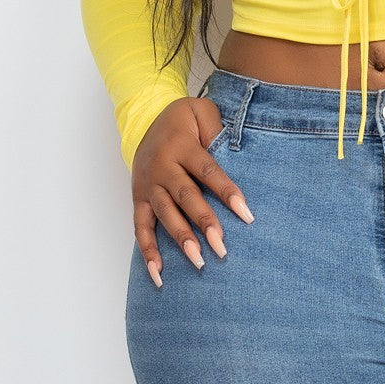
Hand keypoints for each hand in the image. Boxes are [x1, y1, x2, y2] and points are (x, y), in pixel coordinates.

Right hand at [131, 96, 254, 288]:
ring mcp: (148, 184)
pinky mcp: (138, 198)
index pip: (208, 171)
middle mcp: (163, 166)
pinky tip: (158, 272)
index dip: (226, 191)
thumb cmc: (185, 120)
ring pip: (164, 214)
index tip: (246, 214)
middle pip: (186, 196)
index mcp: (182, 145)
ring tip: (198, 260)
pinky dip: (147, 250)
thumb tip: (233, 154)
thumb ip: (217, 130)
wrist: (147, 118)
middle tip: (221, 246)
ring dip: (180, 238)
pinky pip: (140, 227)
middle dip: (204, 222)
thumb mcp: (202, 112)